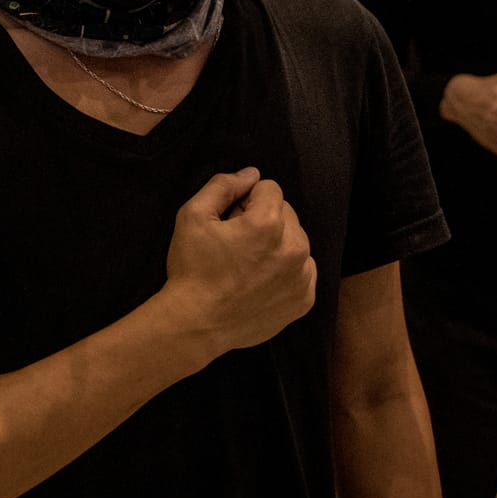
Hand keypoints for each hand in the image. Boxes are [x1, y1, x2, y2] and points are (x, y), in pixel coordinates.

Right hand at [160, 168, 315, 361]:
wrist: (197, 323)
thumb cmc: (192, 268)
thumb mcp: (193, 216)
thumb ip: (223, 186)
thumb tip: (251, 174)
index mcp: (269, 223)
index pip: (269, 189)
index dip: (245, 199)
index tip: (229, 219)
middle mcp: (295, 248)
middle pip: (286, 213)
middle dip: (263, 218)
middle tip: (236, 242)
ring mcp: (303, 276)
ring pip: (296, 241)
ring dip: (277, 244)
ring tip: (248, 264)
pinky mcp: (304, 300)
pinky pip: (303, 271)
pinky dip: (286, 270)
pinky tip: (260, 281)